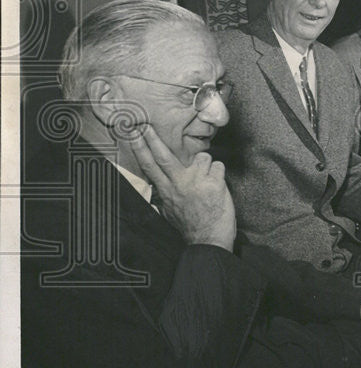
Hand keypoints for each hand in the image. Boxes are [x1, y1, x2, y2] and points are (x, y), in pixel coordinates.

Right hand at [129, 126, 235, 250]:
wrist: (208, 242)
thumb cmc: (192, 227)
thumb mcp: (170, 212)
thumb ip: (165, 196)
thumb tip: (158, 186)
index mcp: (166, 192)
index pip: (149, 166)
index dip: (140, 148)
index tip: (133, 133)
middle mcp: (178, 185)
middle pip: (163, 156)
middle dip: (152, 138)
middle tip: (145, 125)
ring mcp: (196, 183)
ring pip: (203, 157)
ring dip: (208, 166)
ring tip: (208, 182)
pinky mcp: (214, 184)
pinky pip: (219, 166)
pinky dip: (220, 174)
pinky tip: (217, 187)